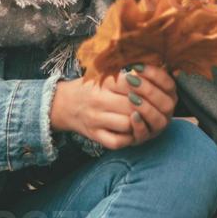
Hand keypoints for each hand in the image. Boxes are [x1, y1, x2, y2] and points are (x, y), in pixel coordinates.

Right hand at [51, 68, 172, 150]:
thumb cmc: (90, 88)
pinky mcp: (94, 135)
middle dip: (145, 107)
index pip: (131, 84)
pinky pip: (116, 142)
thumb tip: (149, 75)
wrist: (64, 104)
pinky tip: (131, 132)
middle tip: (152, 106)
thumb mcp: (104, 76)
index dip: (145, 87)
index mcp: (103, 83)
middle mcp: (98, 101)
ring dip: (138, 123)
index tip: (151, 89)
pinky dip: (128, 139)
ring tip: (142, 119)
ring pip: (127, 124)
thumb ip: (124, 76)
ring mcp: (95, 120)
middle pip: (132, 106)